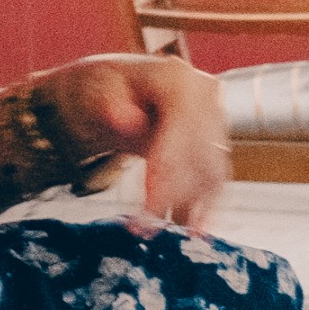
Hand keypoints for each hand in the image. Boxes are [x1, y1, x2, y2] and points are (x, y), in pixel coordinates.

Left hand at [52, 55, 230, 230]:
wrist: (110, 89)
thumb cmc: (98, 89)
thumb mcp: (93, 92)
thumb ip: (109, 106)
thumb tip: (127, 120)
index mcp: (176, 77)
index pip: (180, 126)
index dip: (166, 167)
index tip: (149, 203)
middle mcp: (205, 95)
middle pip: (199, 152)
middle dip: (174, 195)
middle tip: (144, 228)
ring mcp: (214, 118)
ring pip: (211, 170)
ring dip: (189, 207)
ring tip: (159, 232)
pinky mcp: (214, 142)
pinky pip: (215, 178)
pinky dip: (204, 206)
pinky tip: (194, 230)